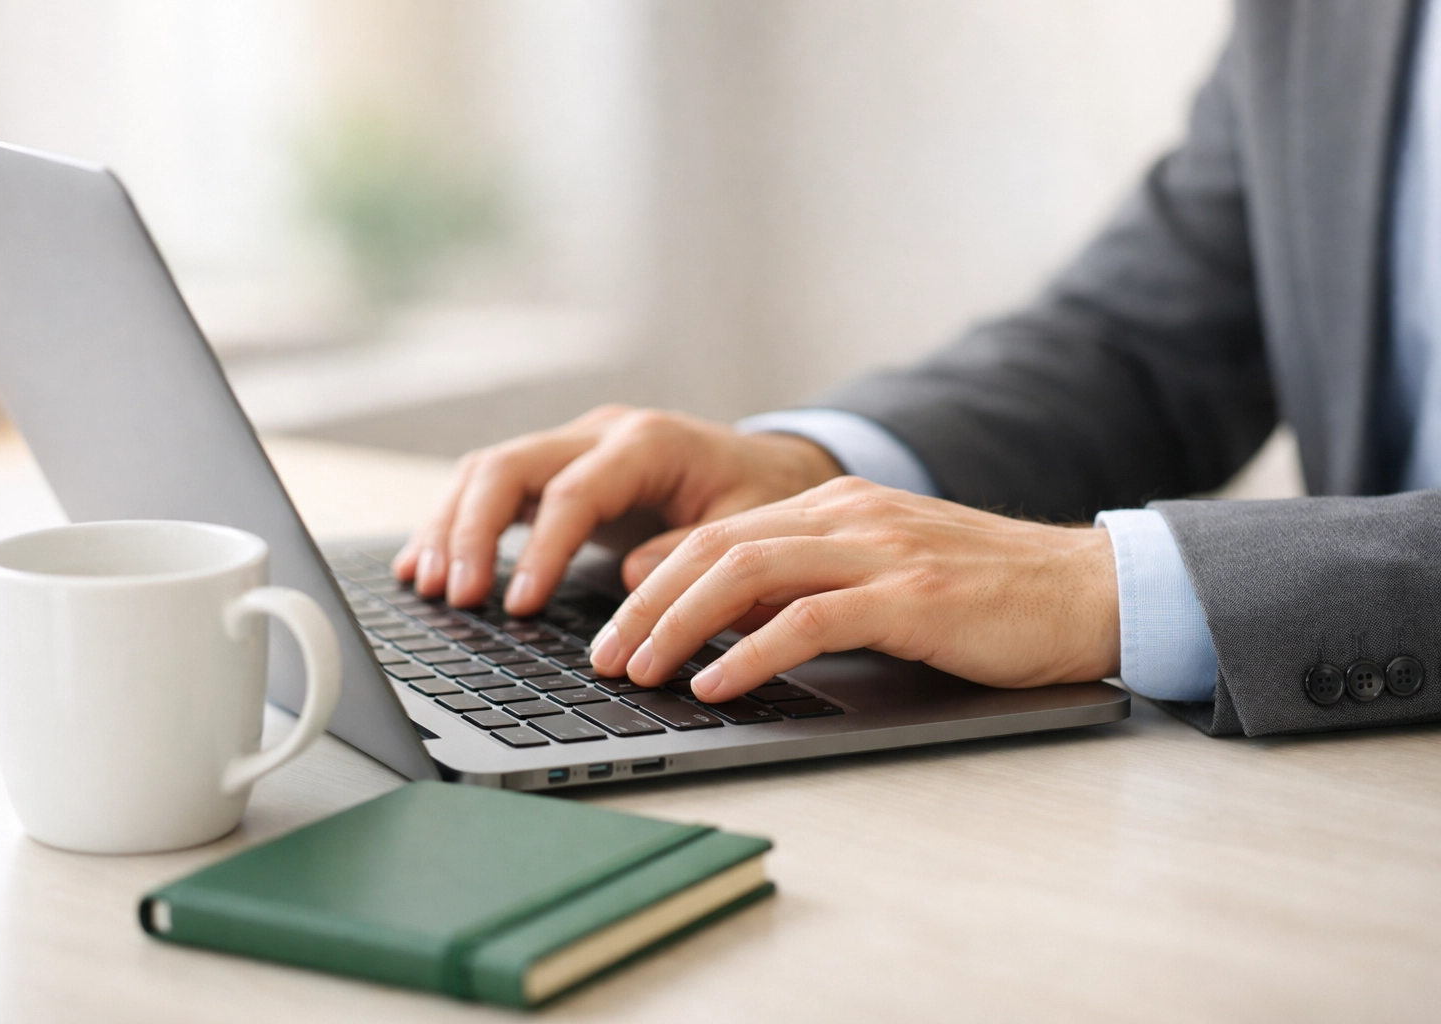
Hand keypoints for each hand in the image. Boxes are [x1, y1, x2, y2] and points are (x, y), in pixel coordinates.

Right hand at [391, 405, 843, 612]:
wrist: (772, 467)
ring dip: (452, 527)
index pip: (573, 492)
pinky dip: (458, 525)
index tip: (518, 604)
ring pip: (489, 471)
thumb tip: (630, 578)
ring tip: (427, 584)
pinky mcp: (559, 470)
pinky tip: (427, 566)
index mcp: (648, 442)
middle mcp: (600, 433)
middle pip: (509, 465)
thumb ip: (691, 551)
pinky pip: (494, 488)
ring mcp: (574, 447)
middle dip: (472, 531)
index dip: (540, 550)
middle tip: (456, 595)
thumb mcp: (749, 528)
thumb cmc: (761, 498)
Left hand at [588, 476, 1120, 700]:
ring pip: (748, 573)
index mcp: (835, 506)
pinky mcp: (912, 595)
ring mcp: (879, 549)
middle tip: (603, 656)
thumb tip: (717, 616)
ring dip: (680, 625)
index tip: (612, 627)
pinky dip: (752, 652)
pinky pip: (809, 620)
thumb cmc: (983, 594)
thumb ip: (805, 581)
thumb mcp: (881, 573)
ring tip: (639, 671)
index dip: (654, 580)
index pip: (717, 534)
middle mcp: (848, 515)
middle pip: (715, 549)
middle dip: (646, 606)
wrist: (1087, 588)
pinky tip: (716, 684)